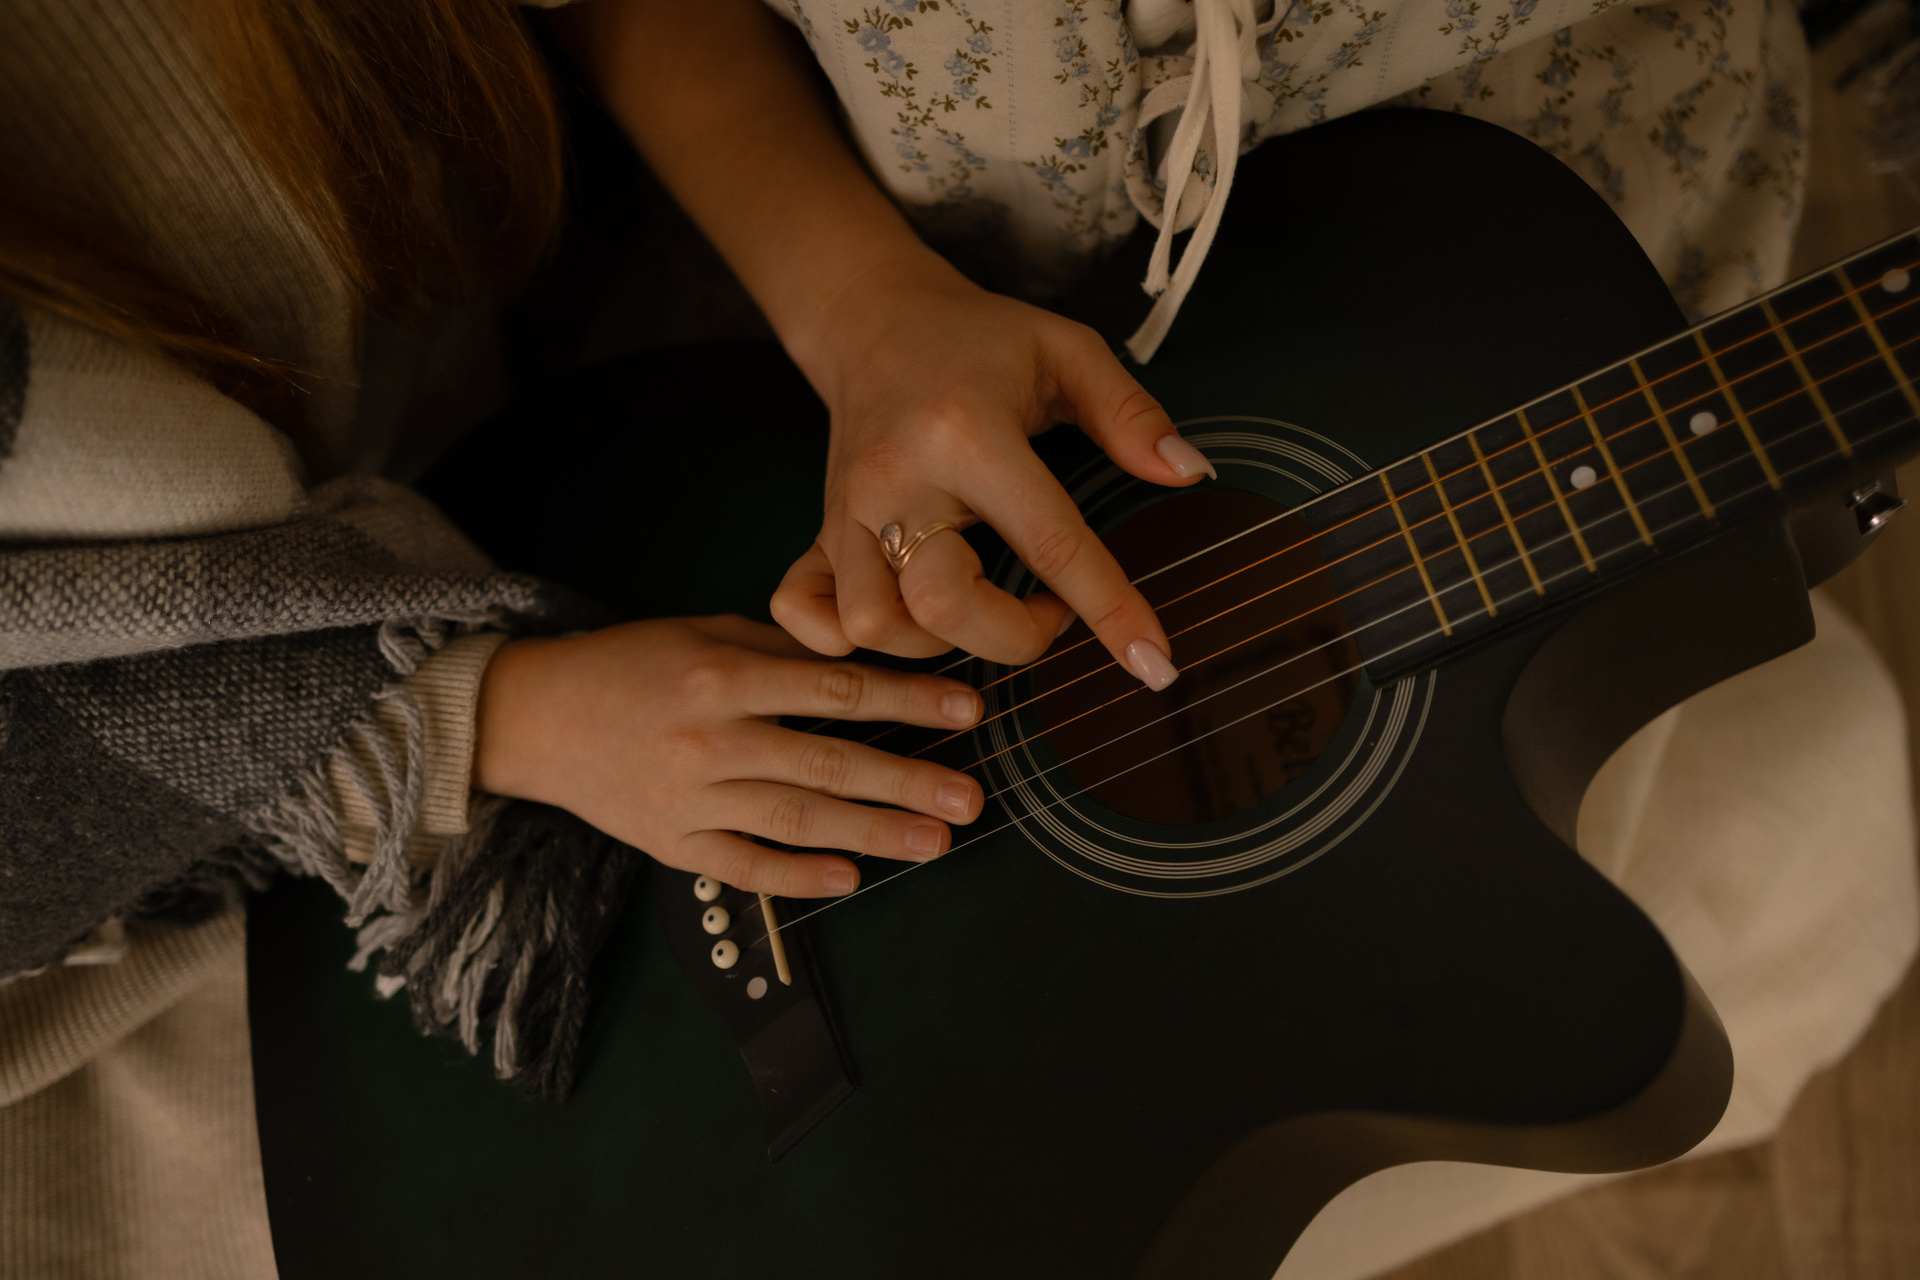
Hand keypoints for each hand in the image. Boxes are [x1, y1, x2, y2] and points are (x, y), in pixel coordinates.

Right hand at [471, 616, 984, 896]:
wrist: (535, 719)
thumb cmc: (629, 664)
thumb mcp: (701, 631)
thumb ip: (779, 650)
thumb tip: (861, 661)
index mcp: (722, 676)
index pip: (833, 691)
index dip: (906, 701)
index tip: (968, 710)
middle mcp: (709, 740)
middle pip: (825, 764)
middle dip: (906, 782)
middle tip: (971, 798)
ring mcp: (690, 799)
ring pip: (795, 821)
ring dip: (872, 833)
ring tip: (934, 842)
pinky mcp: (672, 845)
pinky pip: (744, 867)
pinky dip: (798, 876)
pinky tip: (851, 877)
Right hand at [771, 257, 1214, 688]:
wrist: (873, 319)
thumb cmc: (980, 340)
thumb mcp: (1067, 350)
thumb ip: (1131, 413)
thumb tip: (1189, 473)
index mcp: (968, 434)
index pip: (1050, 542)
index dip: (1108, 611)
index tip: (1154, 665)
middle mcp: (897, 481)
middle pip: (944, 608)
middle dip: (1014, 636)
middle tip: (1048, 607)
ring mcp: (847, 513)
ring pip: (875, 626)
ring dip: (938, 644)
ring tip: (980, 606)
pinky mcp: (820, 533)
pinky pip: (809, 618)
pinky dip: (850, 642)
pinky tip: (904, 623)